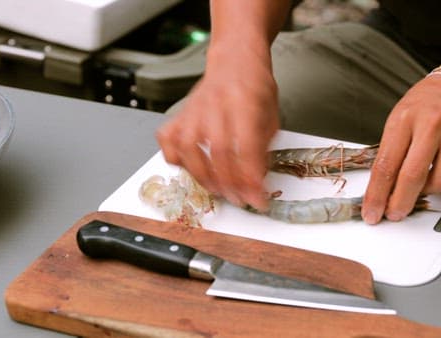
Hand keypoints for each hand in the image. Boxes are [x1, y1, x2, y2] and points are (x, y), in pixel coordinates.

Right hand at [156, 52, 278, 210]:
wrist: (235, 60)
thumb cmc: (255, 87)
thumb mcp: (271, 116)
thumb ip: (264, 147)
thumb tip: (257, 181)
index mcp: (245, 102)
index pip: (246, 147)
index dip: (251, 178)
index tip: (258, 198)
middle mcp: (216, 104)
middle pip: (218, 151)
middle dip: (230, 184)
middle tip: (240, 200)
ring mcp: (194, 108)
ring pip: (189, 147)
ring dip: (204, 176)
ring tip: (218, 191)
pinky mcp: (180, 113)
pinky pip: (168, 139)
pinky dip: (175, 158)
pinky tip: (190, 167)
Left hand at [362, 74, 440, 223]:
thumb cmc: (426, 103)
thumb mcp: (398, 120)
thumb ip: (390, 153)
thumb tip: (380, 189)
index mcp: (405, 119)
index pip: (386, 166)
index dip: (377, 195)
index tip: (372, 211)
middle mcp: (433, 125)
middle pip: (412, 178)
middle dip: (400, 203)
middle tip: (394, 212)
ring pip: (440, 184)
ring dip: (426, 191)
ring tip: (422, 180)